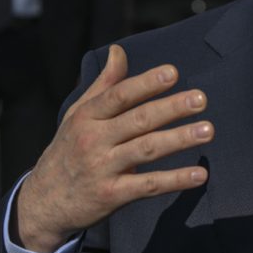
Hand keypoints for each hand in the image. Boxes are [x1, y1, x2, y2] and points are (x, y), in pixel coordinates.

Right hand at [13, 45, 212, 252]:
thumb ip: (104, 84)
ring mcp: (103, 169)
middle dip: (171, 108)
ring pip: (147, 149)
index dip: (145, 83)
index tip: (172, 73)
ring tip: (207, 130)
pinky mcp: (112, 195)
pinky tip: (200, 174)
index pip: (119, 96)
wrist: (44, 202)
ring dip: (179, 139)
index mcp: (87, 116)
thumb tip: (119, 51)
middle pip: (138, 120)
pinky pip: (148, 185)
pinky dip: (175, 179)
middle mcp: (94, 140)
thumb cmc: (68, 150)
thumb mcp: (78, 115)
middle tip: (201, 99)